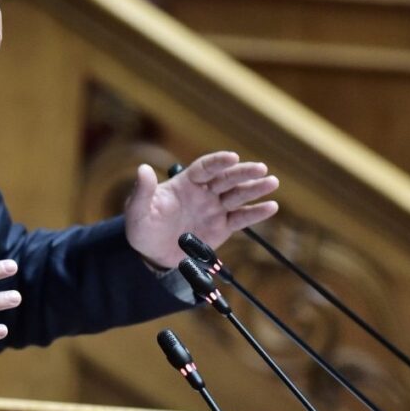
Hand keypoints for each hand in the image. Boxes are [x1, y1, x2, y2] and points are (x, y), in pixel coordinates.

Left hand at [125, 151, 278, 268]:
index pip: (204, 168)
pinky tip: (271, 207)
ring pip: (237, 196)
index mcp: (184, 183)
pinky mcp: (222, 227)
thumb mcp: (137, 210)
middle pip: (226, 179)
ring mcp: (214, 209)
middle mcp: (203, 193)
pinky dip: (256, 214)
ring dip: (255, 188)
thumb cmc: (142, 227)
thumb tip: (143, 168)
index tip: (232, 157)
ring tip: (272, 182)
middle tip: (261, 168)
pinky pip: (241, 219)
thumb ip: (142, 191)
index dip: (218, 162)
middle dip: (243, 173)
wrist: (152, 253)